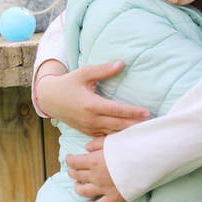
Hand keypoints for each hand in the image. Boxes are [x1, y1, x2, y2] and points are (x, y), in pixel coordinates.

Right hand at [35, 61, 150, 134]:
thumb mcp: (84, 73)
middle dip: (135, 125)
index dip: (133, 112)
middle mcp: (90, 119)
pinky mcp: (87, 132)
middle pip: (117, 124)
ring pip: (112, 133)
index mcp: (91, 104)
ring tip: (144, 132)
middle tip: (152, 126)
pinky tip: (128, 138)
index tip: (147, 113)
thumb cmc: (69, 83)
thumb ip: (103, 70)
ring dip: (128, 133)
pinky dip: (116, 138)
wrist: (50, 99)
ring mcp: (88, 128)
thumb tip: (121, 63)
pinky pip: (104, 137)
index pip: (117, 110)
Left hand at [66, 138, 125, 201]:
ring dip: (78, 187)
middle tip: (73, 169)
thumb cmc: (131, 146)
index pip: (74, 162)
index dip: (69, 160)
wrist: (149, 160)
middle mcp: (96, 176)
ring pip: (83, 191)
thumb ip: (97, 143)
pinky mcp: (113, 198)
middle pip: (77, 176)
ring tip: (78, 184)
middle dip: (72, 171)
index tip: (69, 157)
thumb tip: (86, 148)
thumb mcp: (113, 139)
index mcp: (94, 161)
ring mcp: (104, 189)